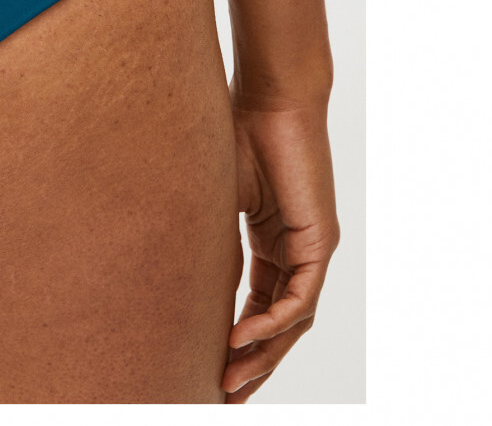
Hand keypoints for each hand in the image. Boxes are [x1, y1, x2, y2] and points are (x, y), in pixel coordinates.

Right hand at [223, 98, 339, 400]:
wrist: (271, 97)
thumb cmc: (238, 131)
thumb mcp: (214, 197)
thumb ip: (207, 238)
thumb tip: (171, 274)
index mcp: (273, 239)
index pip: (260, 305)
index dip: (238, 341)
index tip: (209, 369)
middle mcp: (297, 250)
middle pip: (279, 324)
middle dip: (252, 364)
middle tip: (222, 396)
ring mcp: (312, 248)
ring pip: (292, 320)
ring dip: (262, 354)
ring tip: (229, 380)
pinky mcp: (320, 242)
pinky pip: (300, 299)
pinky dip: (271, 323)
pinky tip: (242, 339)